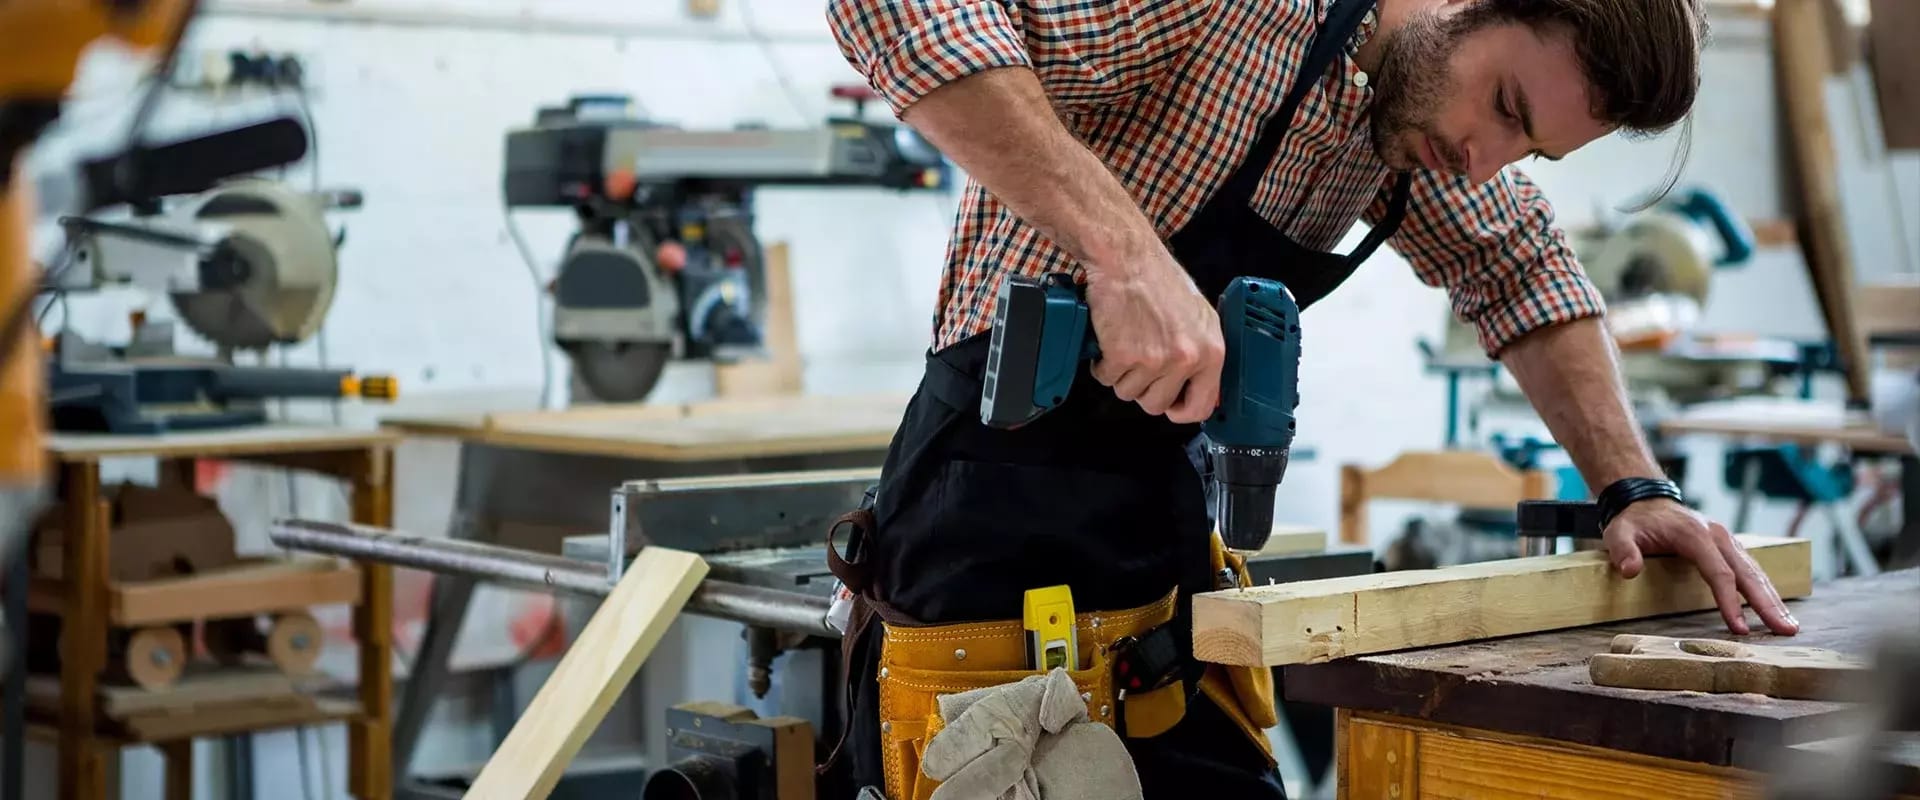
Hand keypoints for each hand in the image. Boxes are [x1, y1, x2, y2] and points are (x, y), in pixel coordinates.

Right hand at [1083, 250, 1223, 423]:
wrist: (1127, 258)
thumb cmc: (1158, 280)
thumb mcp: (1198, 317)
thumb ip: (1202, 355)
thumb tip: (1200, 388)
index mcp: (1211, 351)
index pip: (1201, 406)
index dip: (1180, 410)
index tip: (1170, 405)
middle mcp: (1186, 358)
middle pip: (1157, 405)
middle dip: (1143, 387)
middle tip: (1138, 361)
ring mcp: (1155, 360)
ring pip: (1129, 393)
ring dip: (1121, 373)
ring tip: (1125, 341)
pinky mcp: (1124, 356)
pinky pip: (1106, 379)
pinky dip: (1102, 363)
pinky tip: (1110, 339)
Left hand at [1604, 498, 1799, 635]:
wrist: (1645, 501)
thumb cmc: (1633, 521)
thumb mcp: (1619, 533)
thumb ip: (1623, 551)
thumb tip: (1629, 571)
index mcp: (1696, 535)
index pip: (1719, 573)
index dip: (1730, 601)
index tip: (1740, 628)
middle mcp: (1719, 536)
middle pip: (1748, 574)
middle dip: (1767, 604)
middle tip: (1786, 630)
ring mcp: (1727, 541)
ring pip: (1755, 572)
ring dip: (1774, 599)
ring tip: (1789, 626)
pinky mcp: (1729, 547)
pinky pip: (1751, 570)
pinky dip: (1765, 590)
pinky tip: (1776, 609)